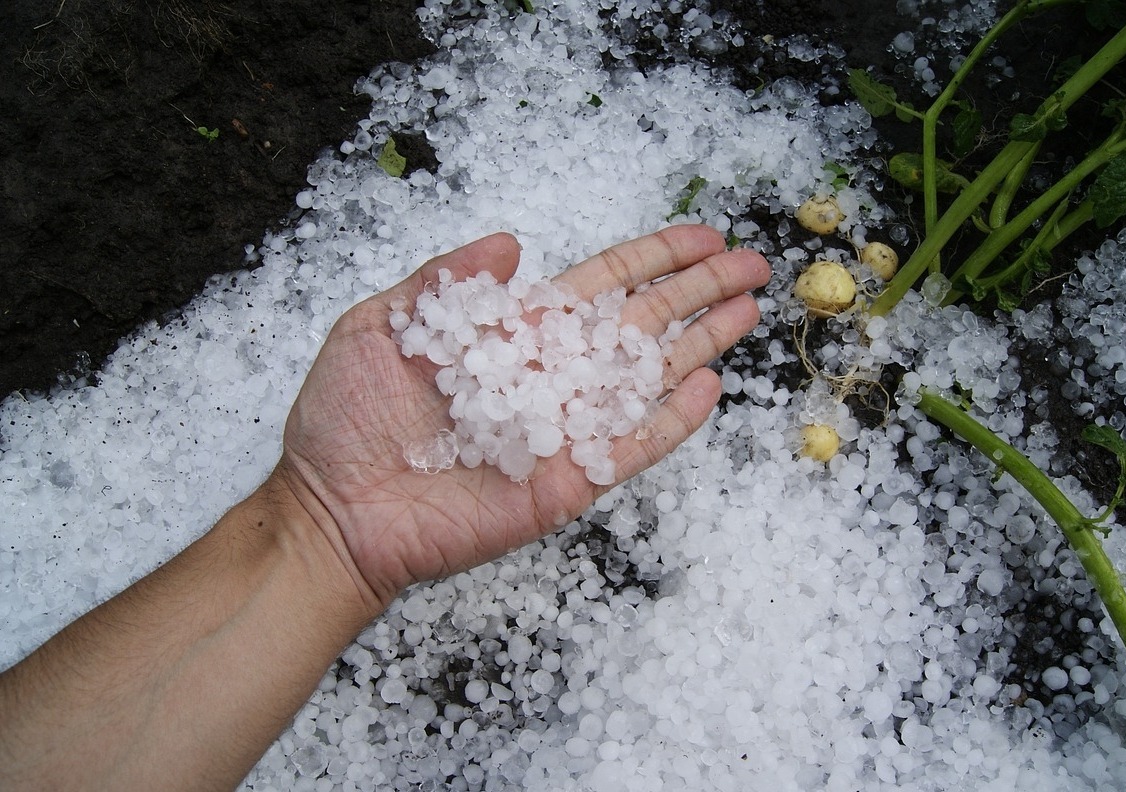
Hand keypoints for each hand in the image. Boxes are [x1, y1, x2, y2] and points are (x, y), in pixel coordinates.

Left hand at [275, 225, 768, 607]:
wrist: (333, 510)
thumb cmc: (346, 420)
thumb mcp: (381, 326)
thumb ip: (446, 281)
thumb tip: (511, 239)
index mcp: (515, 333)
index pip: (602, 286)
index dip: (654, 259)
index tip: (703, 236)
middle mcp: (551, 376)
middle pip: (642, 323)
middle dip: (698, 291)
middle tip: (754, 263)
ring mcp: (564, 430)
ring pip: (647, 379)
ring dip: (701, 344)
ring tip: (750, 312)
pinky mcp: (567, 481)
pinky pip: (631, 448)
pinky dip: (671, 422)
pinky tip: (709, 388)